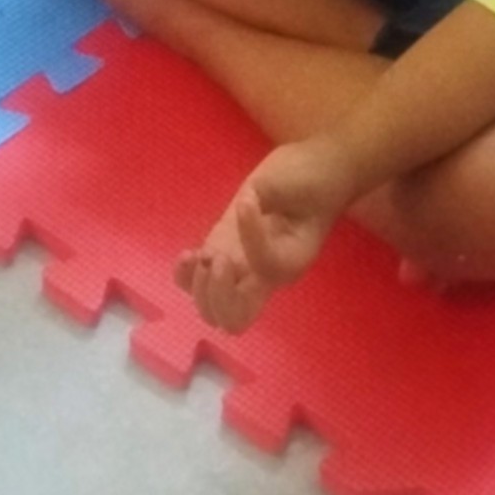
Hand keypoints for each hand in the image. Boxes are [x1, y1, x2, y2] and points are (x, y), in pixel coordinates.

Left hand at [177, 137, 351, 331]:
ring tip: (204, 255)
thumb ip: (268, 192)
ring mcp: (238, 271)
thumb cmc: (307, 178)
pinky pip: (196, 284)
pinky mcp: (220, 254)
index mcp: (290, 261)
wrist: (307, 175)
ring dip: (200, 288)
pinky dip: (186, 277)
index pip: (267, 267)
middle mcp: (263, 278)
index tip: (248, 201)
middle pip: (234, 319)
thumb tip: (244, 203)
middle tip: (219, 257)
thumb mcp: (295, 180)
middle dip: (219, 294)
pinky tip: (190, 254)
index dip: (252, 236)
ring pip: (211, 312)